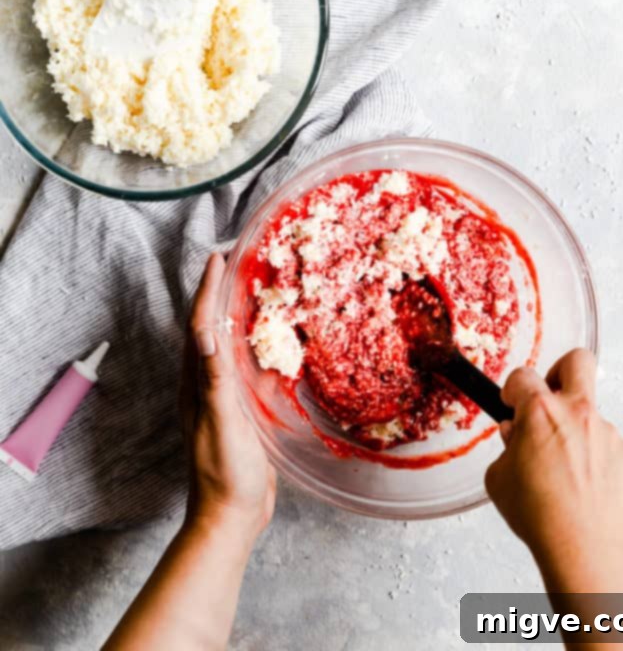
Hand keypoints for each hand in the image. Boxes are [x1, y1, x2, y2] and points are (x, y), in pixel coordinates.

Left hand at [180, 253, 275, 541]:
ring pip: (226, 347)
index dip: (207, 291)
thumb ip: (214, 381)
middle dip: (218, 295)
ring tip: (253, 291)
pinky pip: (244, 369)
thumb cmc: (225, 473)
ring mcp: (221, 400)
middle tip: (236, 264)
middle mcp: (205, 387)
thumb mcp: (221, 424)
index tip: (217, 258)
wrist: (230, 519)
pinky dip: (254, 348)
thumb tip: (204, 334)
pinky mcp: (240, 413)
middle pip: (208, 330)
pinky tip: (271, 345)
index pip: (199, 326)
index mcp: (196, 385)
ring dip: (235, 317)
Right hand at [485, 349, 622, 570]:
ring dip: (578, 432)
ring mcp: (606, 431)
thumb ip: (507, 449)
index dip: (512, 388)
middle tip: (551, 393)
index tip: (512, 401)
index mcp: (539, 411)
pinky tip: (586, 483)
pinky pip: (609, 445)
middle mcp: (576, 413)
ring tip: (566, 468)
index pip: (522, 376)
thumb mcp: (499, 478)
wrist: (582, 545)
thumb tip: (515, 439)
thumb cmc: (540, 514)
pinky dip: (597, 458)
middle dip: (560, 370)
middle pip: (576, 362)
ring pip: (591, 415)